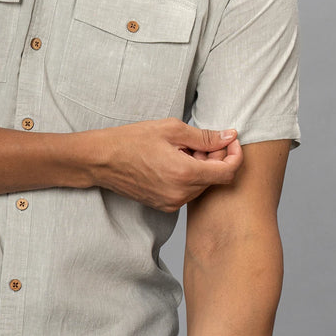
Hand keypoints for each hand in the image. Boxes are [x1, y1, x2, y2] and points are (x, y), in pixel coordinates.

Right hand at [90, 119, 242, 211]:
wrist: (101, 160)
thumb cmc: (131, 141)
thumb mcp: (170, 129)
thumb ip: (204, 136)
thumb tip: (229, 136)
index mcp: (185, 174)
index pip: (228, 172)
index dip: (235, 155)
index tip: (230, 141)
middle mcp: (181, 194)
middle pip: (215, 178)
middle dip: (214, 158)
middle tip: (197, 141)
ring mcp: (171, 203)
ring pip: (201, 186)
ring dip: (200, 168)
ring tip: (181, 150)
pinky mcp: (163, 205)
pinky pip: (187, 192)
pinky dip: (188, 177)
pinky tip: (172, 162)